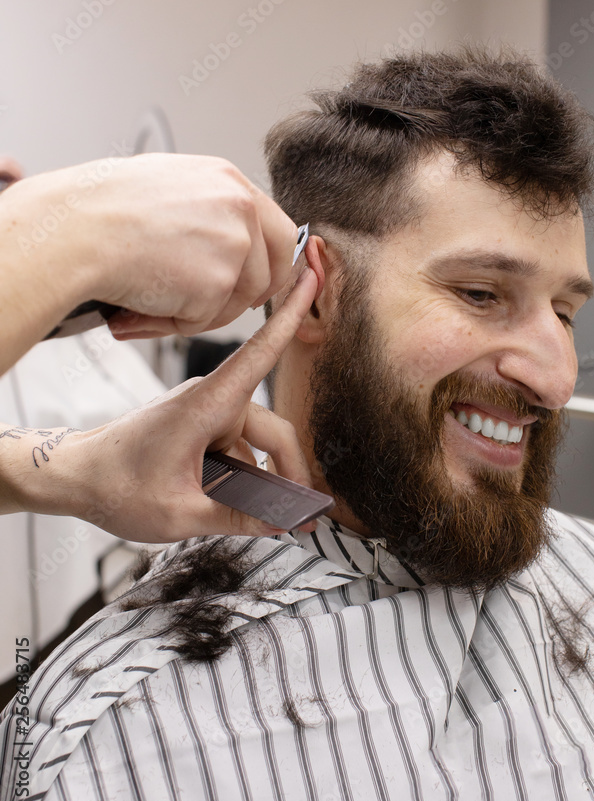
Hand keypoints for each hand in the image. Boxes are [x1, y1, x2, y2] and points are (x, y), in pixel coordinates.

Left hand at [4, 267, 320, 542]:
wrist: (75, 476)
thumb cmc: (115, 485)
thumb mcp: (181, 514)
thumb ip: (239, 517)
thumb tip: (284, 522)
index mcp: (207, 404)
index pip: (262, 353)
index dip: (292, 316)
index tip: (310, 278)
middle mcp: (213, 400)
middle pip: (273, 432)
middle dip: (289, 472)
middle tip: (300, 516)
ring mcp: (209, 413)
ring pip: (258, 445)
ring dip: (265, 479)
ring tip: (266, 518)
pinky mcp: (203, 428)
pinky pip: (240, 450)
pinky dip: (246, 477)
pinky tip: (241, 506)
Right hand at [8, 153, 298, 339]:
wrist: (74, 230)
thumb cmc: (101, 210)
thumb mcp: (168, 187)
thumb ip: (208, 210)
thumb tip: (228, 243)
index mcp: (228, 180)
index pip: (277, 229)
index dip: (268, 264)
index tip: (256, 283)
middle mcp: (240, 207)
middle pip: (273, 269)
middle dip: (250, 296)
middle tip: (213, 306)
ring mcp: (234, 244)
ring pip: (238, 300)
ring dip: (200, 310)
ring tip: (151, 298)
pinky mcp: (218, 282)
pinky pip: (206, 319)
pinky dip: (173, 320)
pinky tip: (142, 302)